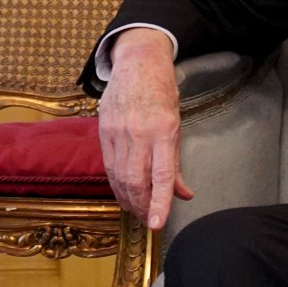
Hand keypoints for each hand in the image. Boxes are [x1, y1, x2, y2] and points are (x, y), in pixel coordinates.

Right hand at [98, 29, 195, 230]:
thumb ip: (176, 162)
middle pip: (136, 180)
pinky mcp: (104, 131)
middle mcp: (139, 133)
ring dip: (127, 198)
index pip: (162, 175)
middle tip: (147, 219)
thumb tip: (183, 193)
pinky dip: (115, 183)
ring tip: (135, 210)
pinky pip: (109, 165)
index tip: (156, 223)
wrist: (137, 63)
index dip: (159, 202)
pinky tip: (122, 192)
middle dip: (141, 205)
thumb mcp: (176, 125)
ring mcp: (118, 132)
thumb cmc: (162, 93)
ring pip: (120, 176)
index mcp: (163, 130)